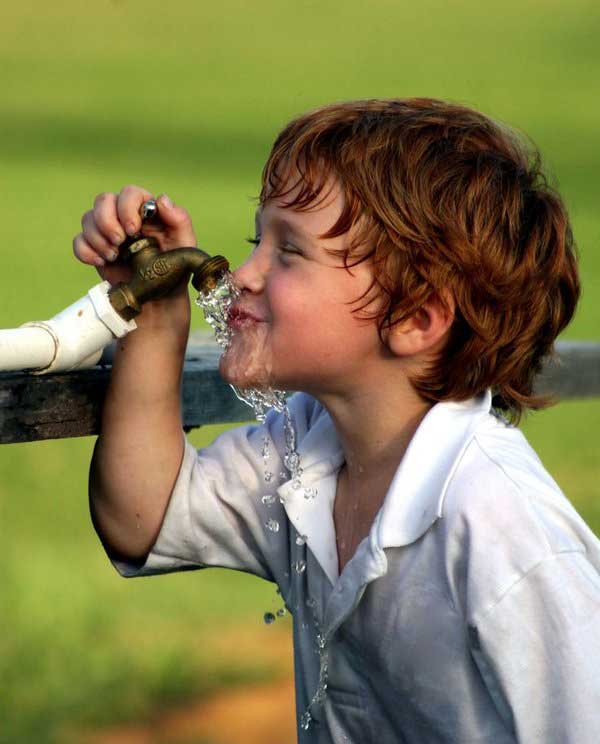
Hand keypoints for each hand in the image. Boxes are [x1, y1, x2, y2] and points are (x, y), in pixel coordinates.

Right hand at [73, 185, 196, 286]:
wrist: (159, 300)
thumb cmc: (175, 270)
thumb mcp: (185, 245)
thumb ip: (179, 219)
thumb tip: (161, 200)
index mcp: (147, 211)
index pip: (130, 193)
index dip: (126, 208)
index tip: (132, 230)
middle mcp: (125, 216)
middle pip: (103, 200)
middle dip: (107, 221)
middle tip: (119, 243)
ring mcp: (108, 232)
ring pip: (88, 218)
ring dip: (97, 238)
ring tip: (113, 256)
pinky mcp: (96, 249)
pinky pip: (79, 240)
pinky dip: (85, 251)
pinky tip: (101, 261)